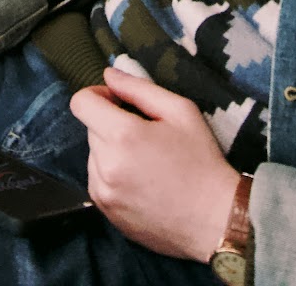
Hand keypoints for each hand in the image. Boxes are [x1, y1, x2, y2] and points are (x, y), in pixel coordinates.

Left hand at [69, 67, 239, 261]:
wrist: (214, 220)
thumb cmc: (201, 160)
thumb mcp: (180, 111)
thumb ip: (139, 88)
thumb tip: (109, 75)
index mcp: (122, 136)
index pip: (81, 102)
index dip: (99, 95)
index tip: (121, 103)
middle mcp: (105, 166)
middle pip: (90, 128)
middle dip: (111, 124)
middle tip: (146, 135)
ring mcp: (103, 194)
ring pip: (94, 156)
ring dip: (111, 151)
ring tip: (146, 162)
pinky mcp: (107, 214)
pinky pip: (98, 182)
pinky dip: (113, 176)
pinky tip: (142, 182)